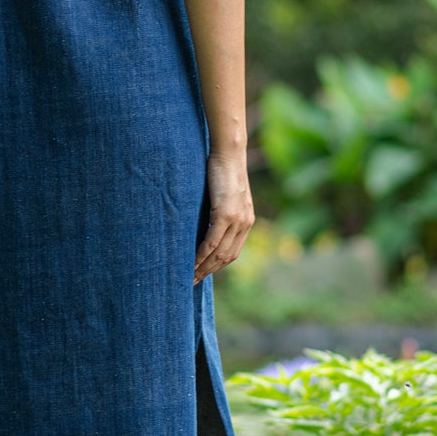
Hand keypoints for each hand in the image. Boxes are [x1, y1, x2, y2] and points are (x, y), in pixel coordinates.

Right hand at [193, 152, 253, 283]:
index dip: (216, 266)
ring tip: (189, 277)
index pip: (232, 252)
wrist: (229, 153)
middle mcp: (245, 224)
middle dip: (208, 272)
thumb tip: (204, 222)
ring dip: (203, 268)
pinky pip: (212, 242)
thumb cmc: (222, 169)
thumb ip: (219, 210)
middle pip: (226, 258)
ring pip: (219, 253)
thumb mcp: (224, 194)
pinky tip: (192, 264)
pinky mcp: (226, 214)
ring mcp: (237, 220)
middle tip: (191, 282)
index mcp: (246, 221)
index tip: (202, 274)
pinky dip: (201, 256)